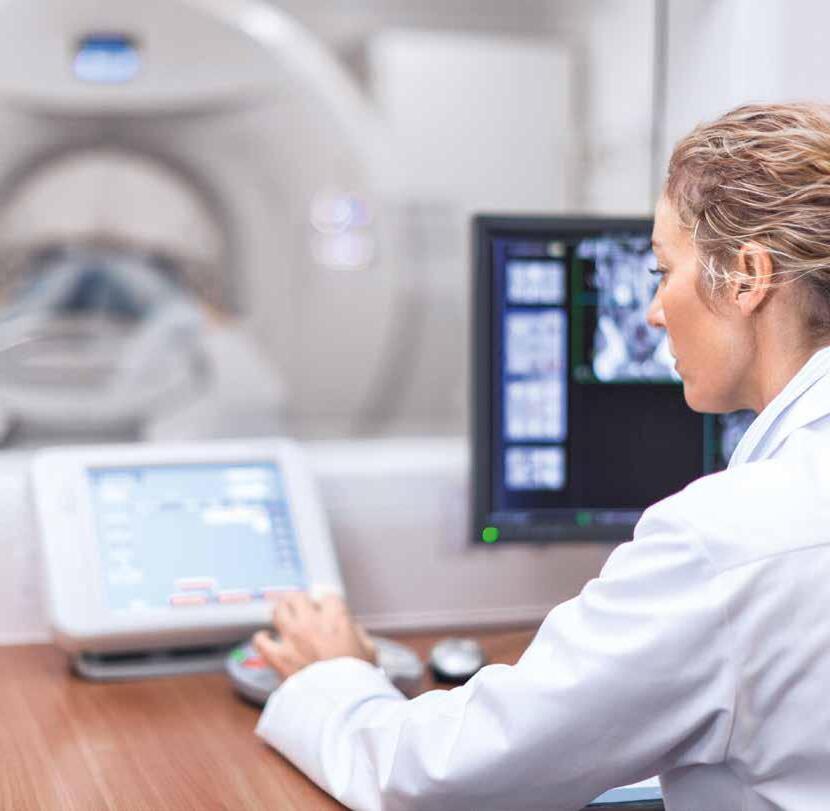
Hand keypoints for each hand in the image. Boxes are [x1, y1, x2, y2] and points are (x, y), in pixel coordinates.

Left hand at [253, 591, 376, 679]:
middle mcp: (312, 622)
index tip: (326, 610)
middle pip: (298, 597)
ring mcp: (292, 638)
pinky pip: (261, 640)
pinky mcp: (278, 657)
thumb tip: (347, 626)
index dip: (327, 604)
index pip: (327, 596)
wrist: (341, 706)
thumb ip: (356, 631)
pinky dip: (262, 638)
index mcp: (336, 618)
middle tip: (302, 610)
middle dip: (301, 603)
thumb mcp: (369, 650)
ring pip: (278, 610)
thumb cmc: (358, 680)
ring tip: (283, 617)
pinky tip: (266, 639)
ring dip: (281, 612)